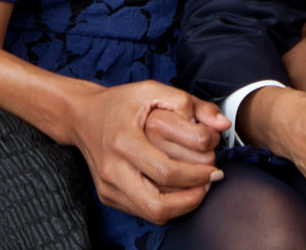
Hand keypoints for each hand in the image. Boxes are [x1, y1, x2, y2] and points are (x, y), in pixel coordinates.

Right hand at [69, 80, 227, 223]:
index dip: (197, 174)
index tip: (215, 163)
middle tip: (211, 179)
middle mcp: (112, 168)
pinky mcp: (107, 196)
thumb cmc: (121, 102)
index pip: (166, 171)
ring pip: (152, 214)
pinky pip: (143, 211)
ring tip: (199, 188)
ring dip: (182, 205)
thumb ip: (190, 103)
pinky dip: (167, 205)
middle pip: (158, 204)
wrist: (82, 116)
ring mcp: (108, 186)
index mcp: (123, 140)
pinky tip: (180, 189)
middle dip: (193, 196)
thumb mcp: (153, 90)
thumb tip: (223, 125)